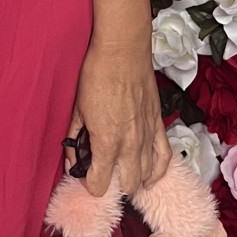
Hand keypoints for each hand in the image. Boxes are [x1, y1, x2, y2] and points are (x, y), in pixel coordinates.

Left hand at [65, 36, 171, 200]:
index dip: (90, 184)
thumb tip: (72, 157)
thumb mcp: (77, 109)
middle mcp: (130, 144)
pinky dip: (158, 170)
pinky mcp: (158, 125)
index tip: (86, 177)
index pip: (99, 183)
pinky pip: (164, 157)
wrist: (122, 51)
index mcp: (106, 142)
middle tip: (104, 174)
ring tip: (124, 175)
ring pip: (147, 174)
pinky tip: (151, 176)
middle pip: (128, 185)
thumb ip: (74, 138)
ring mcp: (147, 135)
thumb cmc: (98, 74)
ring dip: (135, 178)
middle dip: (114, 185)